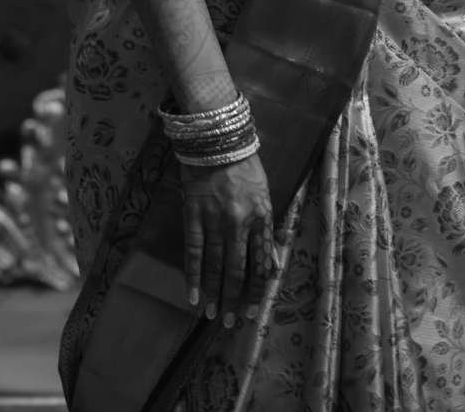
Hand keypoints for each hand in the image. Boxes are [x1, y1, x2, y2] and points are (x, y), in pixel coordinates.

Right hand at [180, 153, 275, 322]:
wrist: (218, 142)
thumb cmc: (246, 169)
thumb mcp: (265, 197)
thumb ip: (267, 232)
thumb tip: (273, 265)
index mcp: (261, 217)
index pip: (261, 263)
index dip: (257, 291)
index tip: (254, 311)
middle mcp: (240, 222)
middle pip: (237, 270)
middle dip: (234, 300)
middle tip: (231, 322)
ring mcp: (215, 220)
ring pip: (214, 265)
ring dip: (213, 293)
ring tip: (212, 315)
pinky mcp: (194, 215)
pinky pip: (193, 252)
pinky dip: (192, 276)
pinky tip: (191, 296)